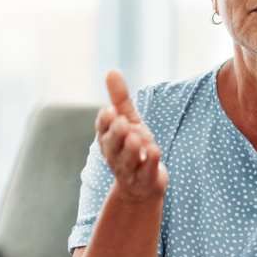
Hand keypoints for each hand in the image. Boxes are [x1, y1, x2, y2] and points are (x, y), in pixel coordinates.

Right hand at [96, 70, 167, 202]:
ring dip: (131, 149)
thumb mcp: (129, 121)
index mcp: (108, 139)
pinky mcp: (145, 180)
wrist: (142, 186)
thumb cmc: (133, 148)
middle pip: (111, 145)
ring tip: (136, 137)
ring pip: (127, 160)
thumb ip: (120, 99)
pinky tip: (155, 151)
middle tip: (123, 122)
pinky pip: (146, 171)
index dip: (105, 122)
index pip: (102, 129)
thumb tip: (111, 71)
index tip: (110, 111)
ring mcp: (129, 169)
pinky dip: (150, 162)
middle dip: (116, 134)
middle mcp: (115, 155)